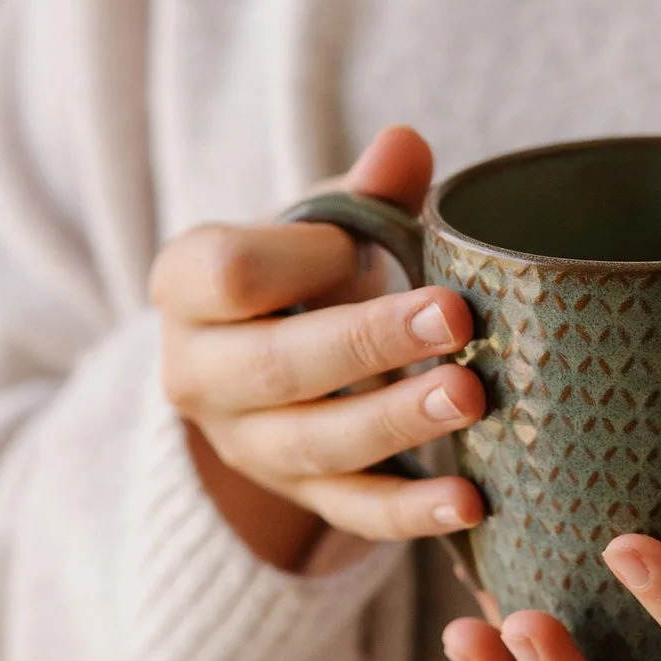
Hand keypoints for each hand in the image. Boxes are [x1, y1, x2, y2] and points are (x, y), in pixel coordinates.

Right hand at [152, 126, 488, 571]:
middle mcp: (199, 375)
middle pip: (278, 368)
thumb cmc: (297, 276)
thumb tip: (406, 146)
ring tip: (473, 396)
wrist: (264, 360)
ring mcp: (247, 447)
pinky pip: (353, 515)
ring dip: (399, 422)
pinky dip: (413, 513)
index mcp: (186, 288)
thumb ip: (362, 193)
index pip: (229, 275)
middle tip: (455, 319)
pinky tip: (472, 502)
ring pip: (318, 445)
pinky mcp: (299, 498)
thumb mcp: (316, 227)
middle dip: (370, 345)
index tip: (359, 246)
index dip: (299, 260)